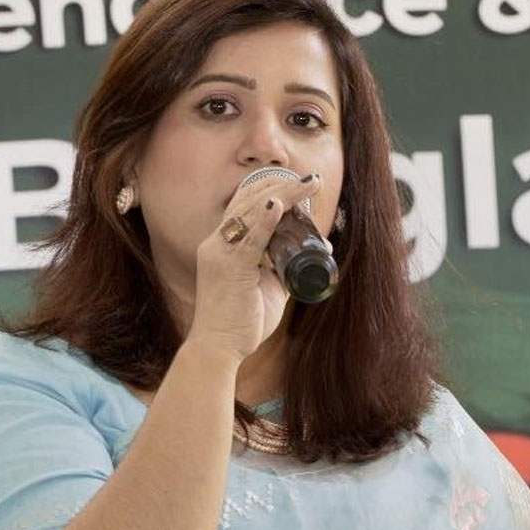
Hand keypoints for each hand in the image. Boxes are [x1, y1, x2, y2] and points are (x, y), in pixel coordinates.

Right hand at [185, 173, 323, 361]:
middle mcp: (217, 243)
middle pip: (248, 200)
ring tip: (308, 185)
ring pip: (251, 212)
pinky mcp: (229, 268)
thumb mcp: (268, 288)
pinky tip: (279, 207)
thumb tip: (310, 253)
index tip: (300, 184)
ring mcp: (220, 254)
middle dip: (281, 185)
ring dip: (283, 195)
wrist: (218, 348)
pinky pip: (250, 240)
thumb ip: (282, 268)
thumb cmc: (240, 321)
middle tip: (312, 180)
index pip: (244, 204)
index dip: (271, 188)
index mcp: (223, 245)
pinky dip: (265, 221)